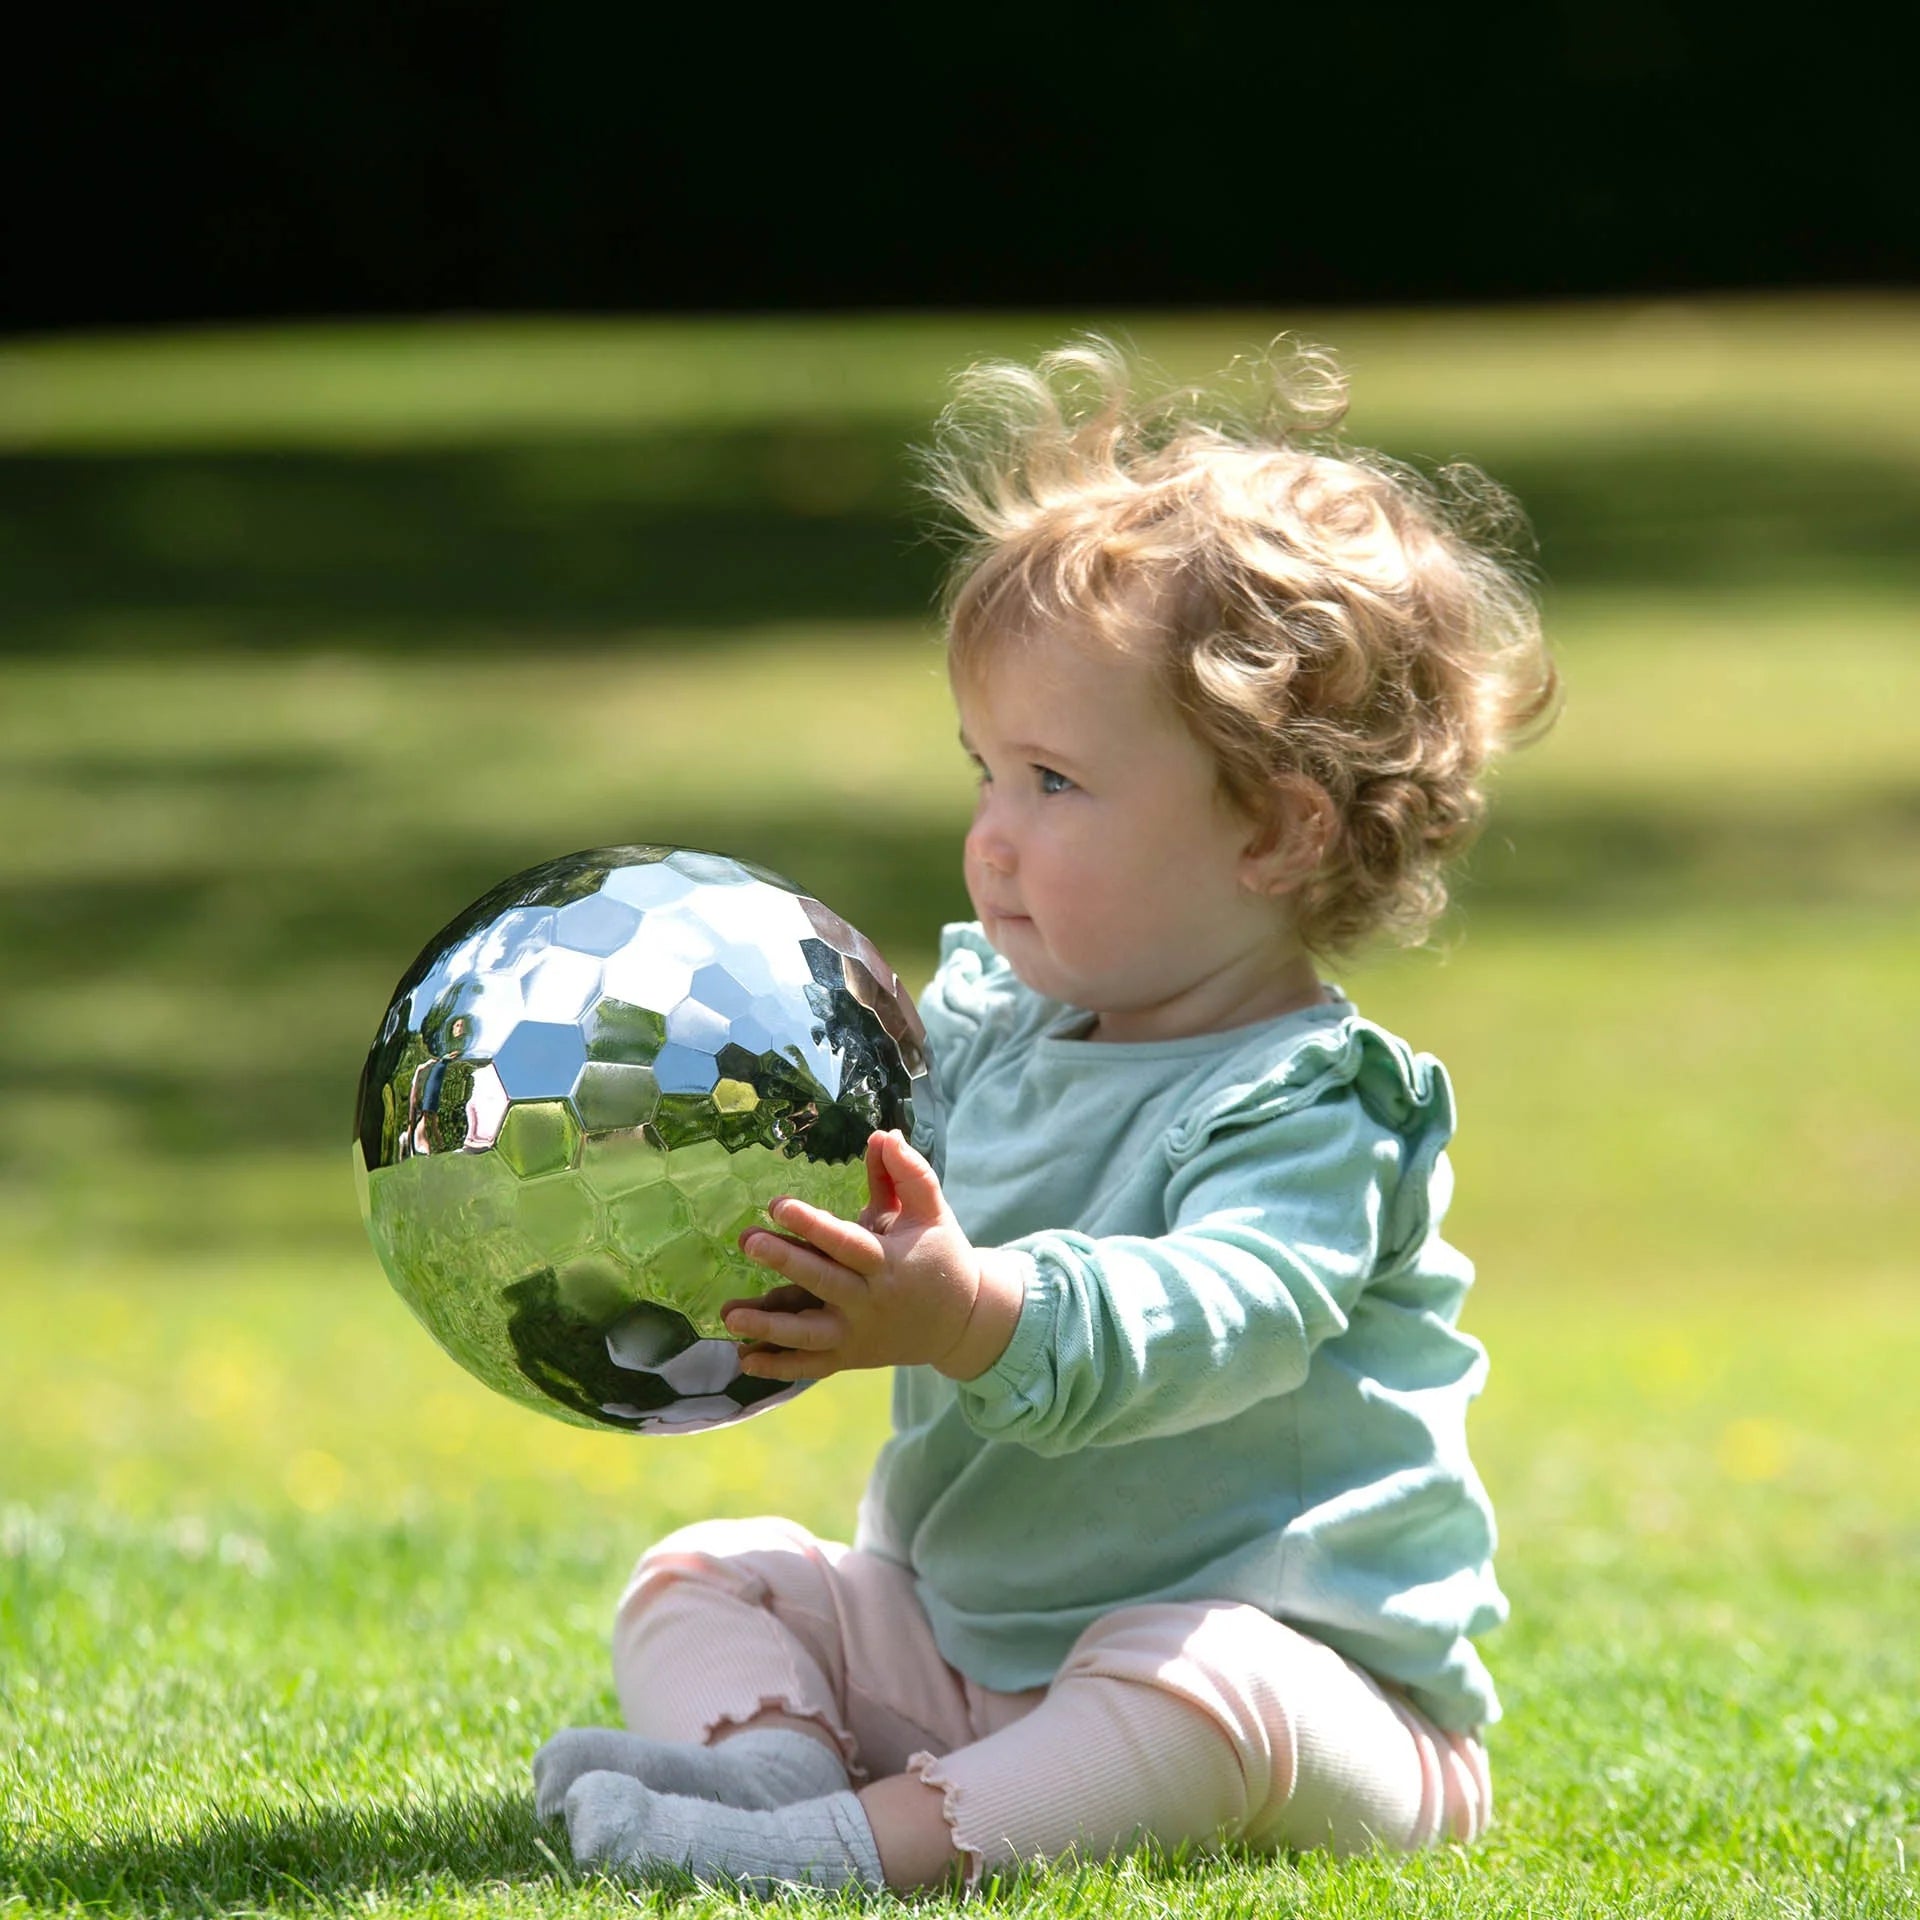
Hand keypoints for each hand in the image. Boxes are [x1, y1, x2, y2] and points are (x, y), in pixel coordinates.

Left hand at [725, 1129, 1023, 1381]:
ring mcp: (858, 1333)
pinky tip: (743, 1361)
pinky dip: (779, 1367)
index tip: (777, 1205)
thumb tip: (882, 1135)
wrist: (964, 1320)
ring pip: (810, 1334)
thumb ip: (906, 1173)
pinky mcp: (850, 1355)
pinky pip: (811, 1366)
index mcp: (888, 1261)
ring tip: (731, 1316)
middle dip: (784, 1262)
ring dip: (770, 1328)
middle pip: (822, 1282)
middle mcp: (870, 1300)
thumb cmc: (940, 1255)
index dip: (812, 1224)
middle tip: (748, 1241)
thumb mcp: (931, 1211)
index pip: (846, 1242)